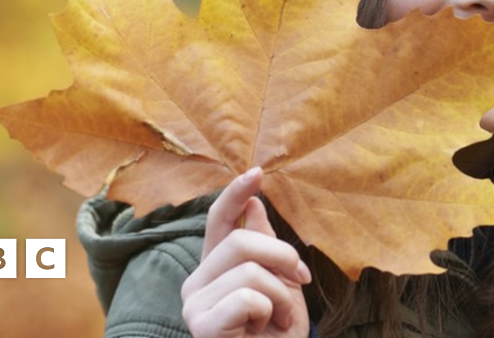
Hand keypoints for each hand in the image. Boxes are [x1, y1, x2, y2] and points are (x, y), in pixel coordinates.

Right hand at [181, 167, 311, 336]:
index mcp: (216, 268)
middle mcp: (196, 282)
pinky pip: (248, 298)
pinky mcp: (201, 325)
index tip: (257, 172)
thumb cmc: (278, 336)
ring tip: (276, 320)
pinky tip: (262, 332)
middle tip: (299, 283)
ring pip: (250, 271)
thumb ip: (264, 246)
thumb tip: (253, 204)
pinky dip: (269, 314)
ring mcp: (194, 305)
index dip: (235, 195)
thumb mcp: (282, 283)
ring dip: (281, 297)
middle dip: (282, 259)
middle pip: (241, 243)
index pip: (220, 221)